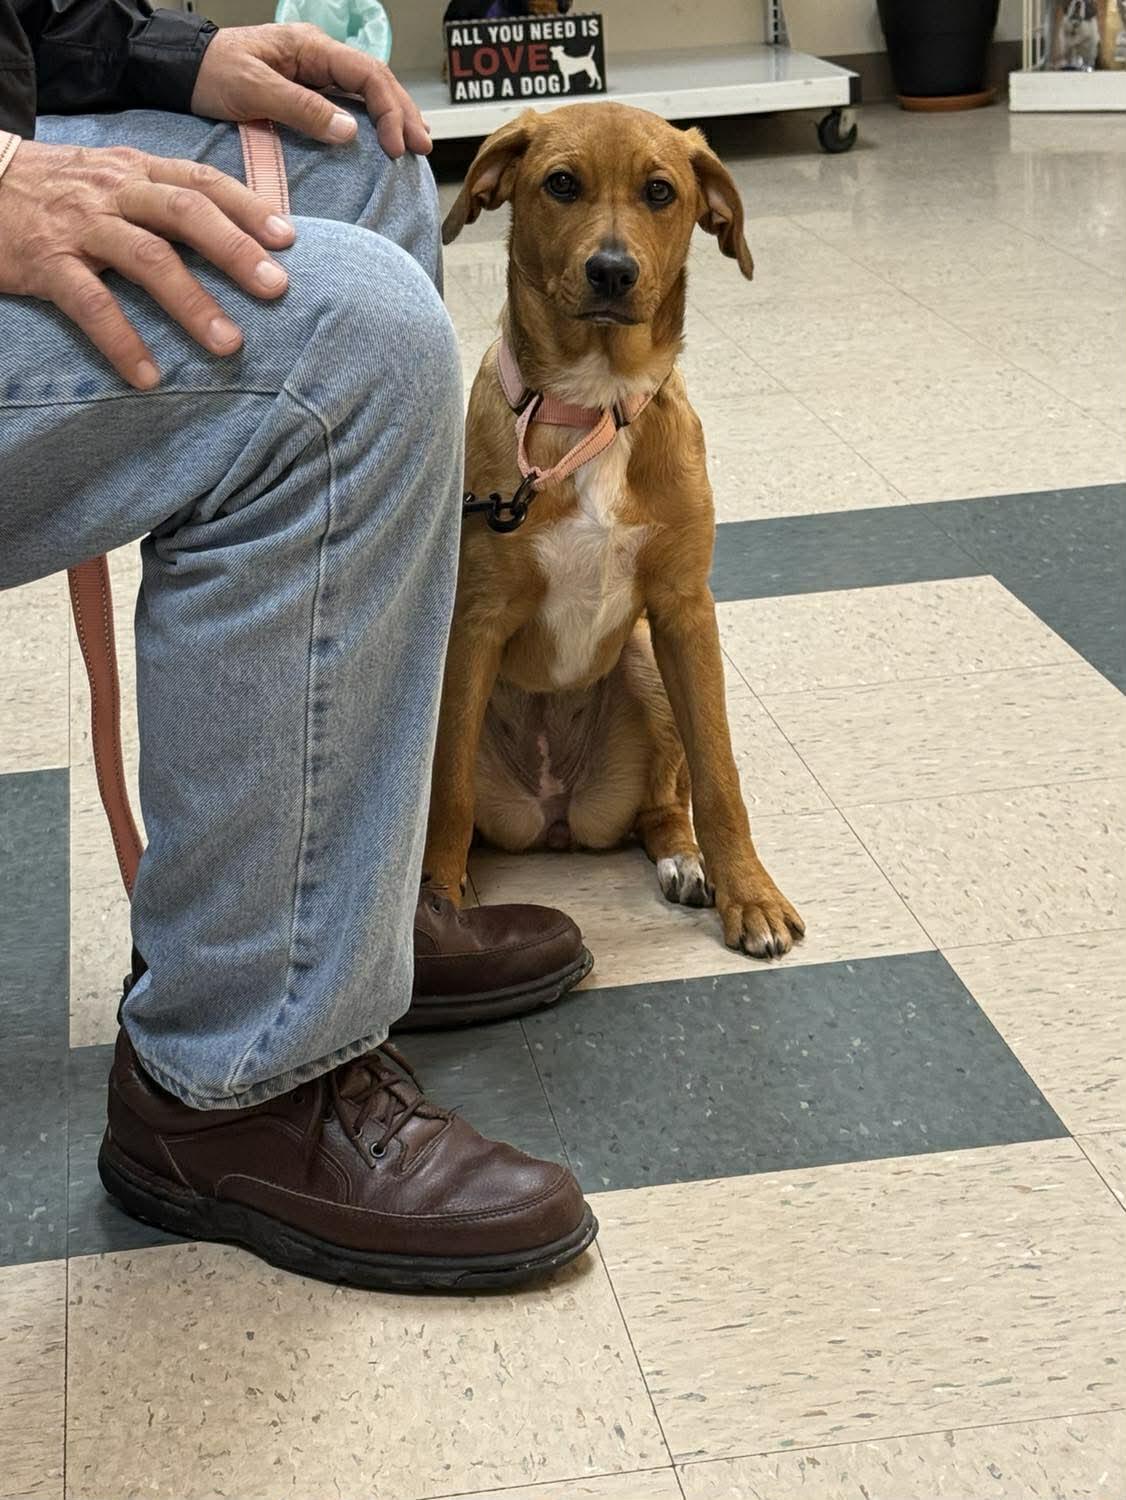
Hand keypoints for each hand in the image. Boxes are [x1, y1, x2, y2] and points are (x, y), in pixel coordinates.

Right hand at [0, 140, 294, 388]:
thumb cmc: (53, 190)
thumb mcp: (110, 178)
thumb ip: (161, 198)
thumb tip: (232, 234)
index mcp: (135, 170)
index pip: (200, 181)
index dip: (247, 207)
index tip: (288, 239)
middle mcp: (113, 191)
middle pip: (185, 213)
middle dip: (235, 251)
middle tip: (277, 289)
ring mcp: (80, 225)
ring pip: (146, 257)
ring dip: (192, 302)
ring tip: (230, 344)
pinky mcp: (46, 262)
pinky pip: (90, 304)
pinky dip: (122, 342)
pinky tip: (148, 377)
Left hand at [191, 24, 431, 157]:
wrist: (180, 71)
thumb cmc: (211, 74)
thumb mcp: (254, 89)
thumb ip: (302, 108)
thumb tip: (351, 131)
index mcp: (310, 48)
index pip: (367, 74)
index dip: (389, 109)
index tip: (395, 145)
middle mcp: (318, 57)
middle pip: (375, 81)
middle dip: (402, 113)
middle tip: (421, 148)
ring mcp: (314, 74)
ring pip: (367, 92)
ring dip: (393, 118)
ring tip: (413, 145)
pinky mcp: (306, 92)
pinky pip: (349, 104)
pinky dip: (373, 122)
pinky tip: (385, 139)